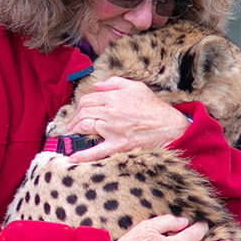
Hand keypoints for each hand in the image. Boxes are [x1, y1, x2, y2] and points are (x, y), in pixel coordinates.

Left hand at [64, 77, 189, 162]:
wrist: (169, 126)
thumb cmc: (154, 107)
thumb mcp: (136, 86)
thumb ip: (114, 83)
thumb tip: (96, 85)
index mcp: (113, 97)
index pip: (87, 99)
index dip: (80, 105)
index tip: (79, 111)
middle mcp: (110, 112)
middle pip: (83, 112)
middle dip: (74, 118)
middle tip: (72, 123)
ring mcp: (112, 129)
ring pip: (85, 127)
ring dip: (74, 130)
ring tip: (71, 133)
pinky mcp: (117, 144)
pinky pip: (96, 151)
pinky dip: (83, 155)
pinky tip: (72, 158)